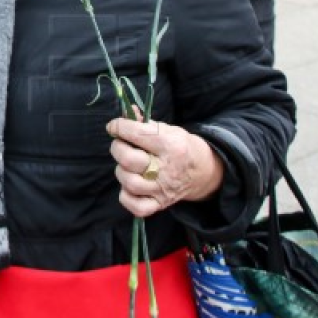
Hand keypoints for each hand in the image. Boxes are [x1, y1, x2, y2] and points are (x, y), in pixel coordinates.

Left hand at [106, 117, 223, 217]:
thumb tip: (127, 110)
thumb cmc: (180, 147)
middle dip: (118, 148)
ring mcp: (163, 189)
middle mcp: (167, 169)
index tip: (114, 126)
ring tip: (127, 166)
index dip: (119, 127)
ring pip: (129, 183)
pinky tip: (130, 186)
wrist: (203, 171)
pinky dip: (127, 197)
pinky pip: (136, 207)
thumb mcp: (167, 130)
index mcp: (171, 145)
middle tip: (120, 145)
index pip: (137, 134)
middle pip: (129, 160)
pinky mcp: (160, 204)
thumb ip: (144, 122)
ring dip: (121, 171)